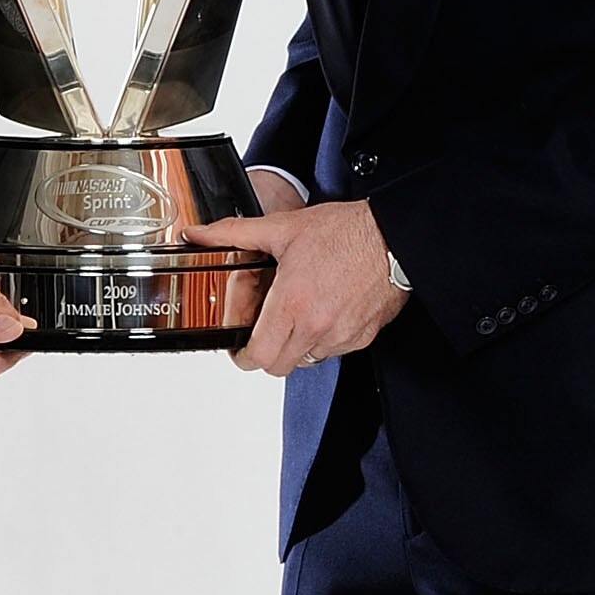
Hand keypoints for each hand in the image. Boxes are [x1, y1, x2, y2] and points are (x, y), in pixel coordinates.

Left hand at [186, 195, 405, 377]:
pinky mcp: (363, 337)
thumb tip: (200, 235)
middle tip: (264, 330)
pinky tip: (324, 310)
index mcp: (293, 304)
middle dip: (267, 352)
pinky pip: (333, 350)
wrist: (394, 235)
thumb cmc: (346, 231)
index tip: (241, 347)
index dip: (243, 357)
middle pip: (279, 366)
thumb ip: (234, 234)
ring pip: (306, 359)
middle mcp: (317, 327)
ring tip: (297, 313)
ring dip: (296, 344)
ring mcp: (342, 335)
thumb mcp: (283, 228)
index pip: (259, 357)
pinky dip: (323, 338)